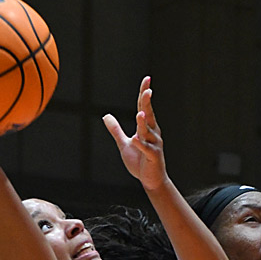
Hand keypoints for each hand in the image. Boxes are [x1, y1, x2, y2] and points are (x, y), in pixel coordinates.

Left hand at [103, 77, 166, 191]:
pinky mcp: (153, 157)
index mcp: (146, 128)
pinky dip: (141, 144)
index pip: (144, 107)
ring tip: (140, 113)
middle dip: (148, 103)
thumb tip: (106, 116)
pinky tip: (135, 139)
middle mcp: (153, 133)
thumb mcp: (125, 143)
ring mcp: (154, 145)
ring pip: (148, 132)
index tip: (147, 79)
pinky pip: (147, 149)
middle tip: (148, 90)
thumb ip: (116, 130)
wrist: (150, 180)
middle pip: (149, 115)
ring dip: (144, 123)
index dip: (144, 94)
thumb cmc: (140, 161)